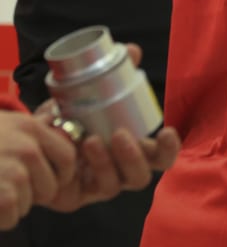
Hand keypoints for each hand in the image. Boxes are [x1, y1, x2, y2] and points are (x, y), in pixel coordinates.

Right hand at [0, 112, 73, 228]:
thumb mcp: (5, 125)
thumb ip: (33, 132)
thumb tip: (66, 138)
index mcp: (30, 129)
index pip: (68, 157)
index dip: (60, 174)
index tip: (47, 180)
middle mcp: (26, 148)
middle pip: (50, 186)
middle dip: (31, 194)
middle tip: (6, 188)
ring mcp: (13, 172)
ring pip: (29, 204)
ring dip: (12, 206)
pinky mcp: (3, 195)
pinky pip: (12, 217)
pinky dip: (0, 218)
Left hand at [41, 42, 178, 210]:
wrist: (36, 137)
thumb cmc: (70, 118)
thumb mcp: (89, 95)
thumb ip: (113, 74)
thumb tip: (131, 50)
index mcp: (134, 149)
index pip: (162, 156)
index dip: (170, 148)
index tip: (167, 131)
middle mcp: (121, 170)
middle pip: (144, 176)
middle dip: (136, 156)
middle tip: (120, 134)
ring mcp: (101, 185)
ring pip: (120, 183)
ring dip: (109, 162)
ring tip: (91, 139)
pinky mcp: (79, 196)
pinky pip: (91, 188)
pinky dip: (89, 168)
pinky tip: (78, 150)